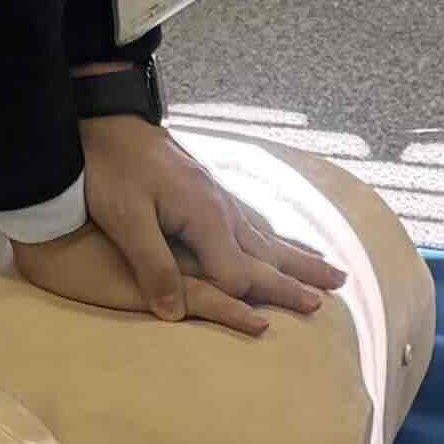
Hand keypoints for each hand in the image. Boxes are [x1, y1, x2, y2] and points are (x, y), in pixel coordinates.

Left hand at [13, 114, 347, 335]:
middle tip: (337, 292)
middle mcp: (221, 207)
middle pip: (267, 252)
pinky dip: (277, 236)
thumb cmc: (110, 169)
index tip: (278, 326)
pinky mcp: (208, 189)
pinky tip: (279, 237)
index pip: (236, 273)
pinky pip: (253, 220)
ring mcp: (218, 196)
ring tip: (330, 267)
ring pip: (266, 235)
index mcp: (204, 217)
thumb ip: (152, 265)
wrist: (106, 118)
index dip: (253, 301)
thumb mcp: (125, 220)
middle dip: (300, 275)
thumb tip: (173, 314)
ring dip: (298, 255)